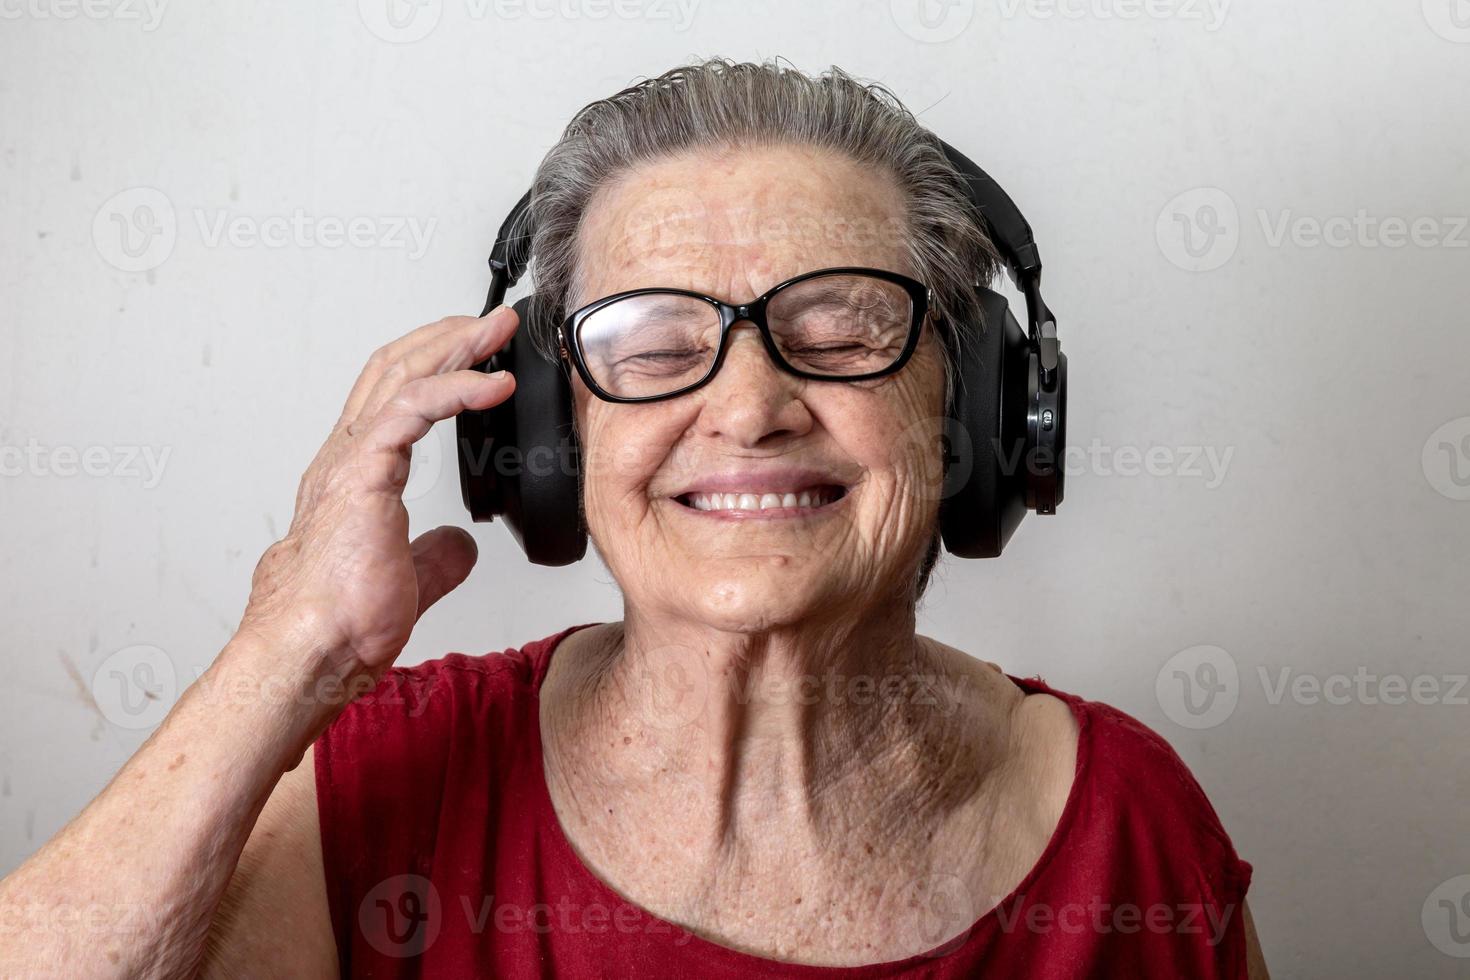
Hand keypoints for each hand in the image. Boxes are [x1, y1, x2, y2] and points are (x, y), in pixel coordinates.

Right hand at [237, 306, 518, 680]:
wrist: (311, 647)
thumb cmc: (340, 619)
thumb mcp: (407, 578)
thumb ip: (433, 555)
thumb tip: (459, 545)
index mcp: (357, 477)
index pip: (395, 400)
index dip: (437, 369)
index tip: (482, 357)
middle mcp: (348, 457)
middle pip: (396, 371)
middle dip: (448, 339)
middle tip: (495, 322)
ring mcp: (351, 459)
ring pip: (402, 375)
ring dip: (455, 346)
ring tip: (497, 331)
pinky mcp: (363, 471)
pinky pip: (411, 408)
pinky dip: (456, 387)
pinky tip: (491, 383)